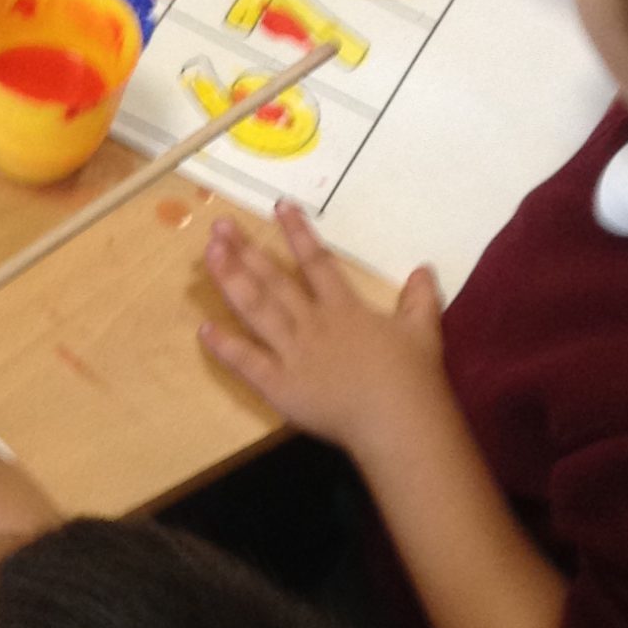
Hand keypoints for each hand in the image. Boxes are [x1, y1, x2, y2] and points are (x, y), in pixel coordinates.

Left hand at [199, 207, 449, 453]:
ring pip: (255, 310)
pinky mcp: (280, 386)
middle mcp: (312, 324)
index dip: (297, 232)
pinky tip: (203, 329)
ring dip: (231, 280)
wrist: (398, 422)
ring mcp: (292, 354)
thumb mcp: (423, 331)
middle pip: (273, 280)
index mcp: (344, 309)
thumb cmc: (412, 379)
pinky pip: (247, 362)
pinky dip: (224, 346)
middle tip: (219, 226)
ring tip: (210, 255)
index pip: (316, 261)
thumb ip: (420, 298)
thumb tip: (424, 268)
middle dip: (246, 250)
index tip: (279, 206)